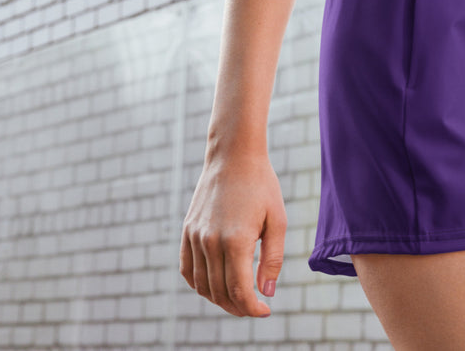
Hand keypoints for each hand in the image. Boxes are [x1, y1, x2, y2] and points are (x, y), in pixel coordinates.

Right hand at [179, 149, 286, 316]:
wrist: (234, 155)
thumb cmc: (261, 185)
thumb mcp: (277, 220)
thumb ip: (273, 259)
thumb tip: (266, 293)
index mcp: (236, 240)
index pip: (239, 291)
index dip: (252, 308)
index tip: (265, 310)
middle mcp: (210, 241)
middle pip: (220, 292)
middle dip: (238, 307)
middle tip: (254, 306)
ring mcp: (195, 236)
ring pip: (202, 285)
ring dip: (219, 299)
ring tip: (237, 298)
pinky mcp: (187, 229)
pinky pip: (186, 269)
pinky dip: (198, 284)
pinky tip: (213, 285)